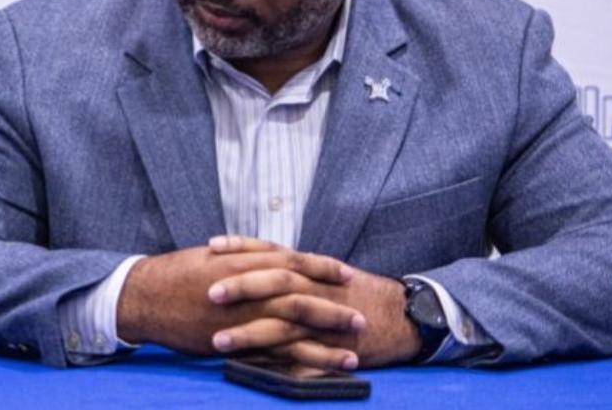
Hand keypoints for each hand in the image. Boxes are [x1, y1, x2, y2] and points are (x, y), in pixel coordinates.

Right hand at [117, 237, 363, 364]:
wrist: (145, 296)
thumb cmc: (176, 274)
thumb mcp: (213, 256)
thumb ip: (246, 257)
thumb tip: (271, 257)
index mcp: (245, 262)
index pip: (294, 262)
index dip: (322, 267)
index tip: (346, 273)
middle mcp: (249, 290)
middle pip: (302, 298)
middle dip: (334, 309)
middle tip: (360, 318)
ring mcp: (242, 318)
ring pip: (293, 331)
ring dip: (326, 345)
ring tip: (353, 355)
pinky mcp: (233, 343)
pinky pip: (272, 357)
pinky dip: (297, 366)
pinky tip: (317, 376)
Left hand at [205, 237, 421, 369]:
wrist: (402, 315)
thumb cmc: (354, 292)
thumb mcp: (322, 272)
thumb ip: (290, 267)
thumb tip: (251, 262)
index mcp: (309, 268)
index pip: (270, 251)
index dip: (242, 246)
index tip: (210, 245)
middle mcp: (315, 288)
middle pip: (274, 281)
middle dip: (241, 286)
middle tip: (209, 292)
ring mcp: (323, 318)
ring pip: (282, 322)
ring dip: (249, 332)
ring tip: (216, 341)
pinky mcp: (331, 346)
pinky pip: (301, 354)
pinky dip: (278, 360)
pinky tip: (252, 367)